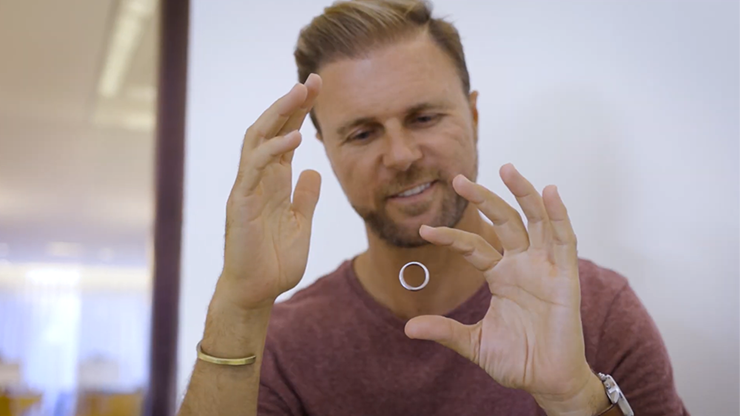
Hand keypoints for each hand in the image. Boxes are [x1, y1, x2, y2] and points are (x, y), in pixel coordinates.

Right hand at [217, 74, 322, 310]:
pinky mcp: (241, 202)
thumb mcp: (300, 224)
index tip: (318, 89)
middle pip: (271, 129)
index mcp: (275, 182)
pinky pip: (255, 169)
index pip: (285, 137)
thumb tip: (312, 170)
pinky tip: (294, 138)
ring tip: (300, 93)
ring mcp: (248, 188)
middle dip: (290, 103)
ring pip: (258, 139)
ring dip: (279, 114)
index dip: (299, 112)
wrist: (256, 291)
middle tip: (312, 80)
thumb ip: (306, 197)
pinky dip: (273, 150)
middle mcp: (259, 179)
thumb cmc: (274, 262)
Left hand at [405, 164, 605, 414]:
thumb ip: (445, 331)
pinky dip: (559, 215)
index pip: (473, 246)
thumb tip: (407, 329)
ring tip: (506, 168)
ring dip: (523, 194)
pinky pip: (564, 240)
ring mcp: (544, 267)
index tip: (424, 231)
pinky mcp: (565, 277)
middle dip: (483, 199)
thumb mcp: (474, 343)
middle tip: (458, 179)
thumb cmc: (516, 360)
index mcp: (500, 276)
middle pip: (503, 222)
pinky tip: (550, 192)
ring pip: (534, 221)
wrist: (546, 381)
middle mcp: (521, 265)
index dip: (451, 237)